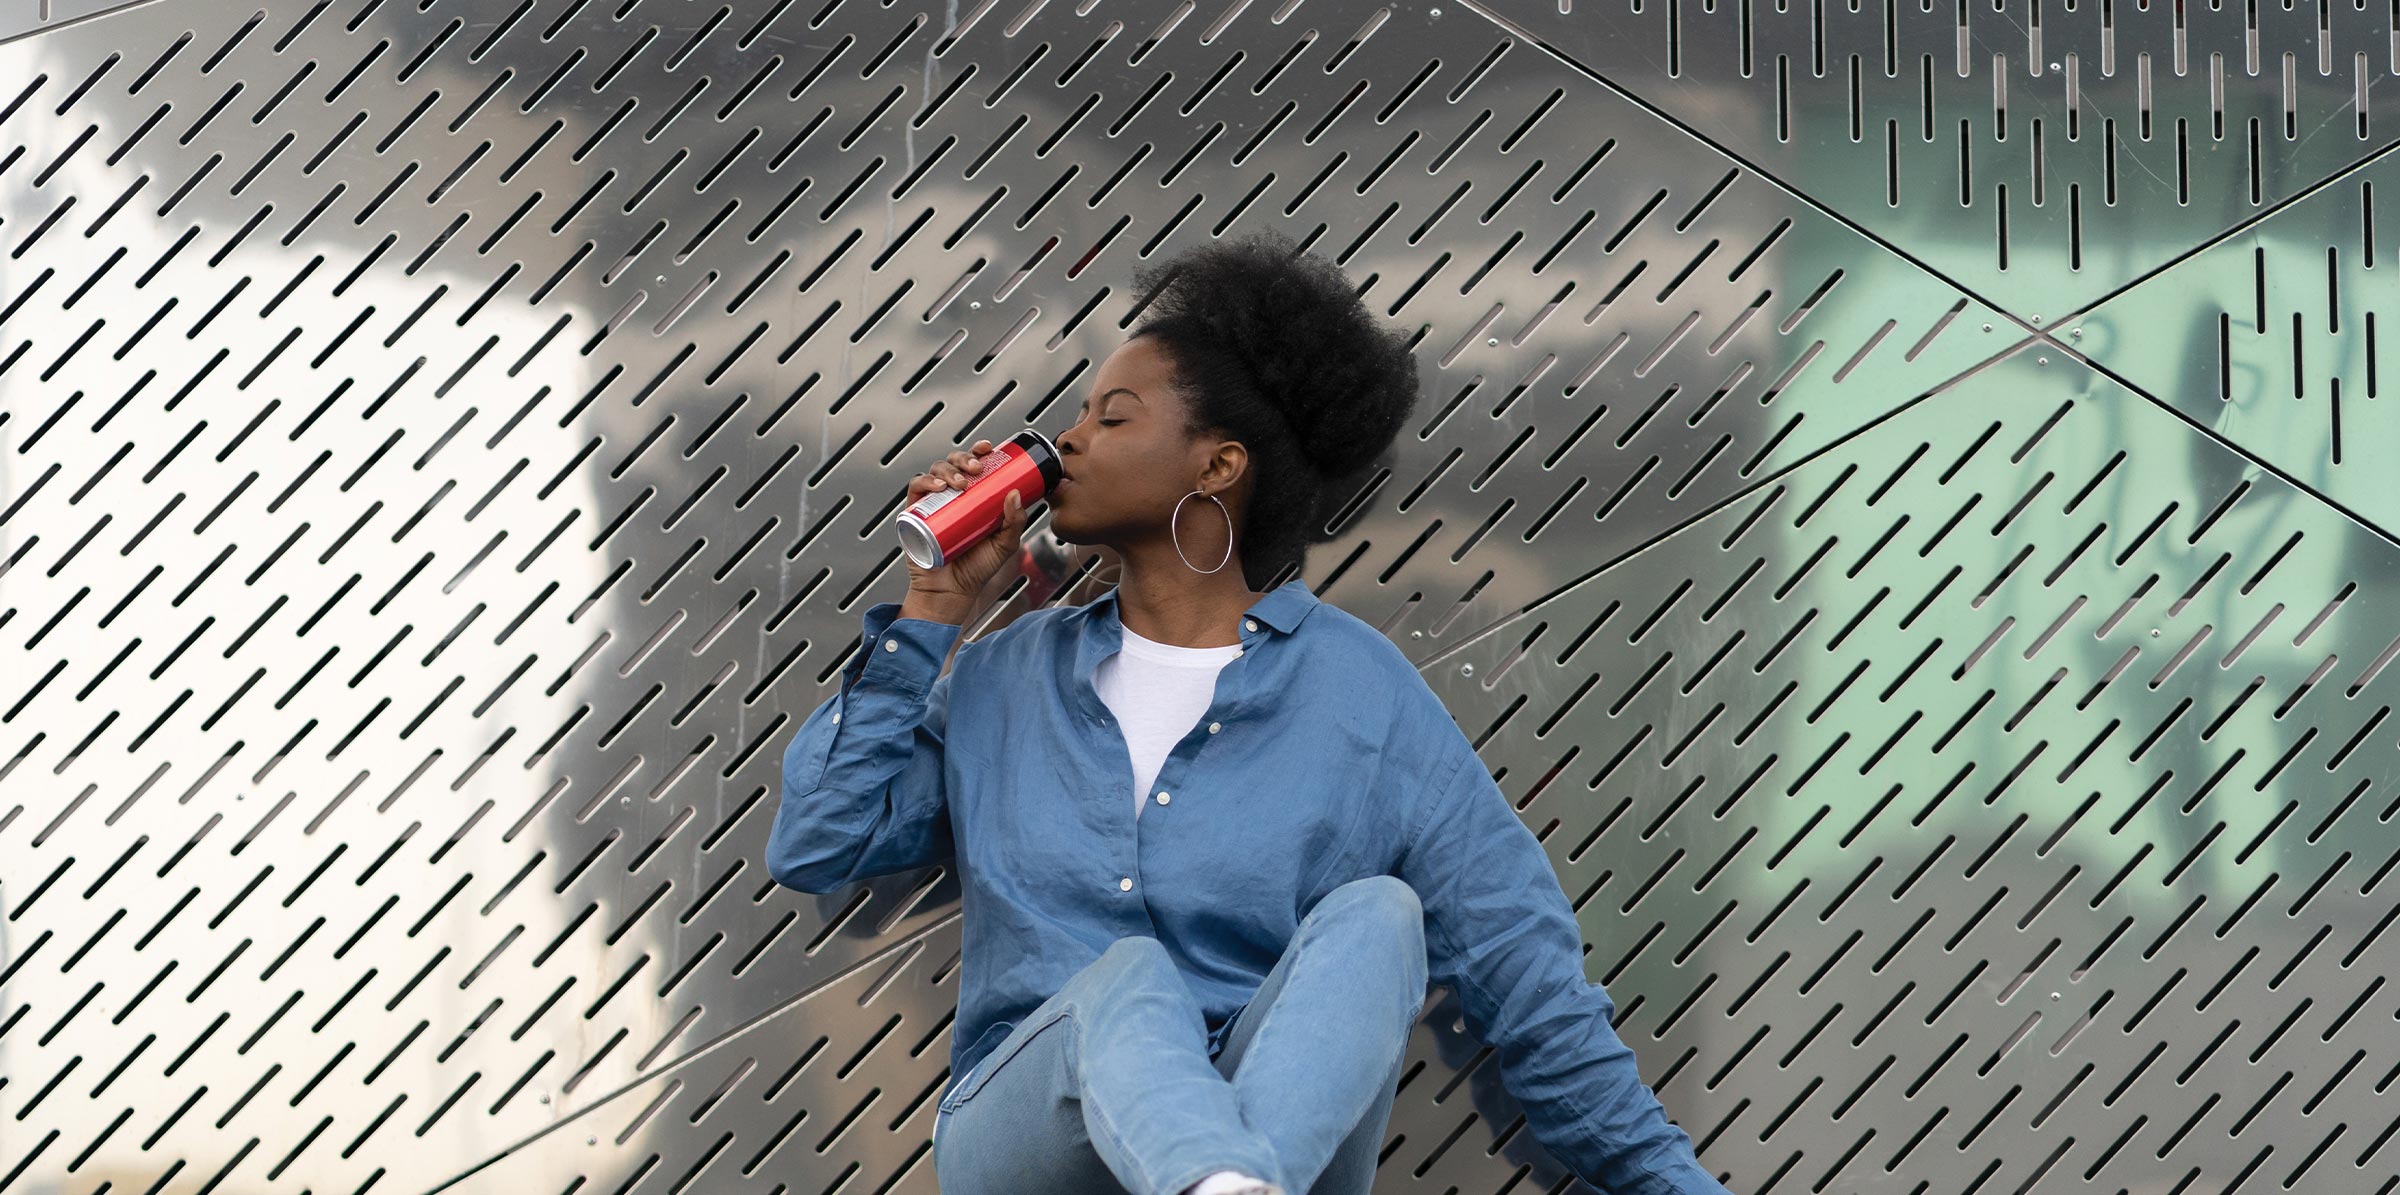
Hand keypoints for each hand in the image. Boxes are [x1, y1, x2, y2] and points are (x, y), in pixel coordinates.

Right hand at [901, 440, 1029, 616]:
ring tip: (961, 483)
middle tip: (977, 468)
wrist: (953, 592)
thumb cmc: (978, 568)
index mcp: (972, 496)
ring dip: (948, 469)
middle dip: (965, 457)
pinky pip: (916, 488)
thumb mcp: (1005, 544)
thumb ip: (1015, 522)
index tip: (988, 447)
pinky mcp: (914, 514)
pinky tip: (940, 487)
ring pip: (935, 471)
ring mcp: (932, 503)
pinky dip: (925, 481)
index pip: (974, 465)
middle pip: (954, 463)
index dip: (978, 450)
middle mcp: (951, 495)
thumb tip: (1016, 492)